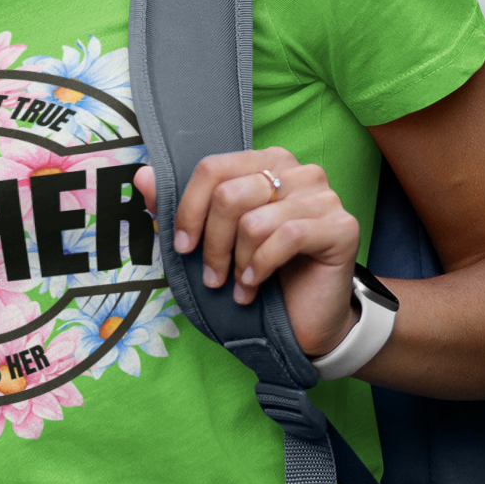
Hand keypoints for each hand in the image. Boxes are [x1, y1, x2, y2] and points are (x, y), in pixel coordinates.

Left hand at [133, 151, 359, 358]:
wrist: (305, 320)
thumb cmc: (260, 276)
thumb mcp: (212, 242)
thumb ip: (179, 208)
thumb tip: (142, 176)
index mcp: (266, 163)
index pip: (212, 168)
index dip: (188, 210)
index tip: (182, 247)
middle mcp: (299, 171)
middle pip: (229, 194)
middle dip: (213, 244)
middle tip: (214, 277)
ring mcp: (324, 196)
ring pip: (254, 220)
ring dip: (238, 263)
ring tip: (240, 285)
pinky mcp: (342, 226)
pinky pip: (286, 236)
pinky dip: (262, 267)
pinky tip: (257, 286)